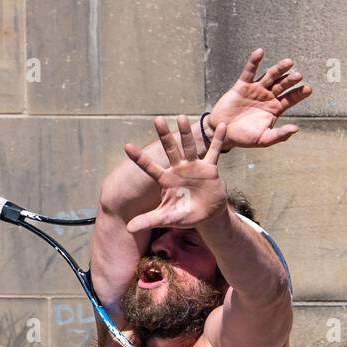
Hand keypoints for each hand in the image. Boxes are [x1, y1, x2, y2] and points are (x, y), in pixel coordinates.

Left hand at [122, 115, 229, 233]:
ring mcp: (194, 166)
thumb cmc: (185, 215)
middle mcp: (178, 169)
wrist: (207, 216)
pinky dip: (217, 139)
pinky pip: (214, 152)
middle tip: (157, 119)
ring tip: (181, 117)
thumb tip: (128, 228)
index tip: (126, 146)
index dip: (139, 158)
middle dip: (164, 135)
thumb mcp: (166, 218)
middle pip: (170, 149)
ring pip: (189, 147)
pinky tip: (219, 125)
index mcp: (166, 180)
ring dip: (186, 133)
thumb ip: (148, 220)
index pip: (149, 167)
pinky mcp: (209, 168)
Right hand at [205, 47, 312, 149]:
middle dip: (290, 80)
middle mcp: (268, 96)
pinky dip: (254, 61)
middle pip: (282, 85)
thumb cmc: (244, 138)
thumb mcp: (264, 139)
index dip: (299, 94)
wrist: (223, 133)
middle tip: (299, 76)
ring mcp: (256, 89)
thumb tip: (296, 129)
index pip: (290, 99)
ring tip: (289, 63)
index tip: (308, 89)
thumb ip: (280, 135)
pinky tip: (260, 52)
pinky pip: (249, 71)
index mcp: (275, 108)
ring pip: (270, 76)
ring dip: (279, 69)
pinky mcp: (242, 85)